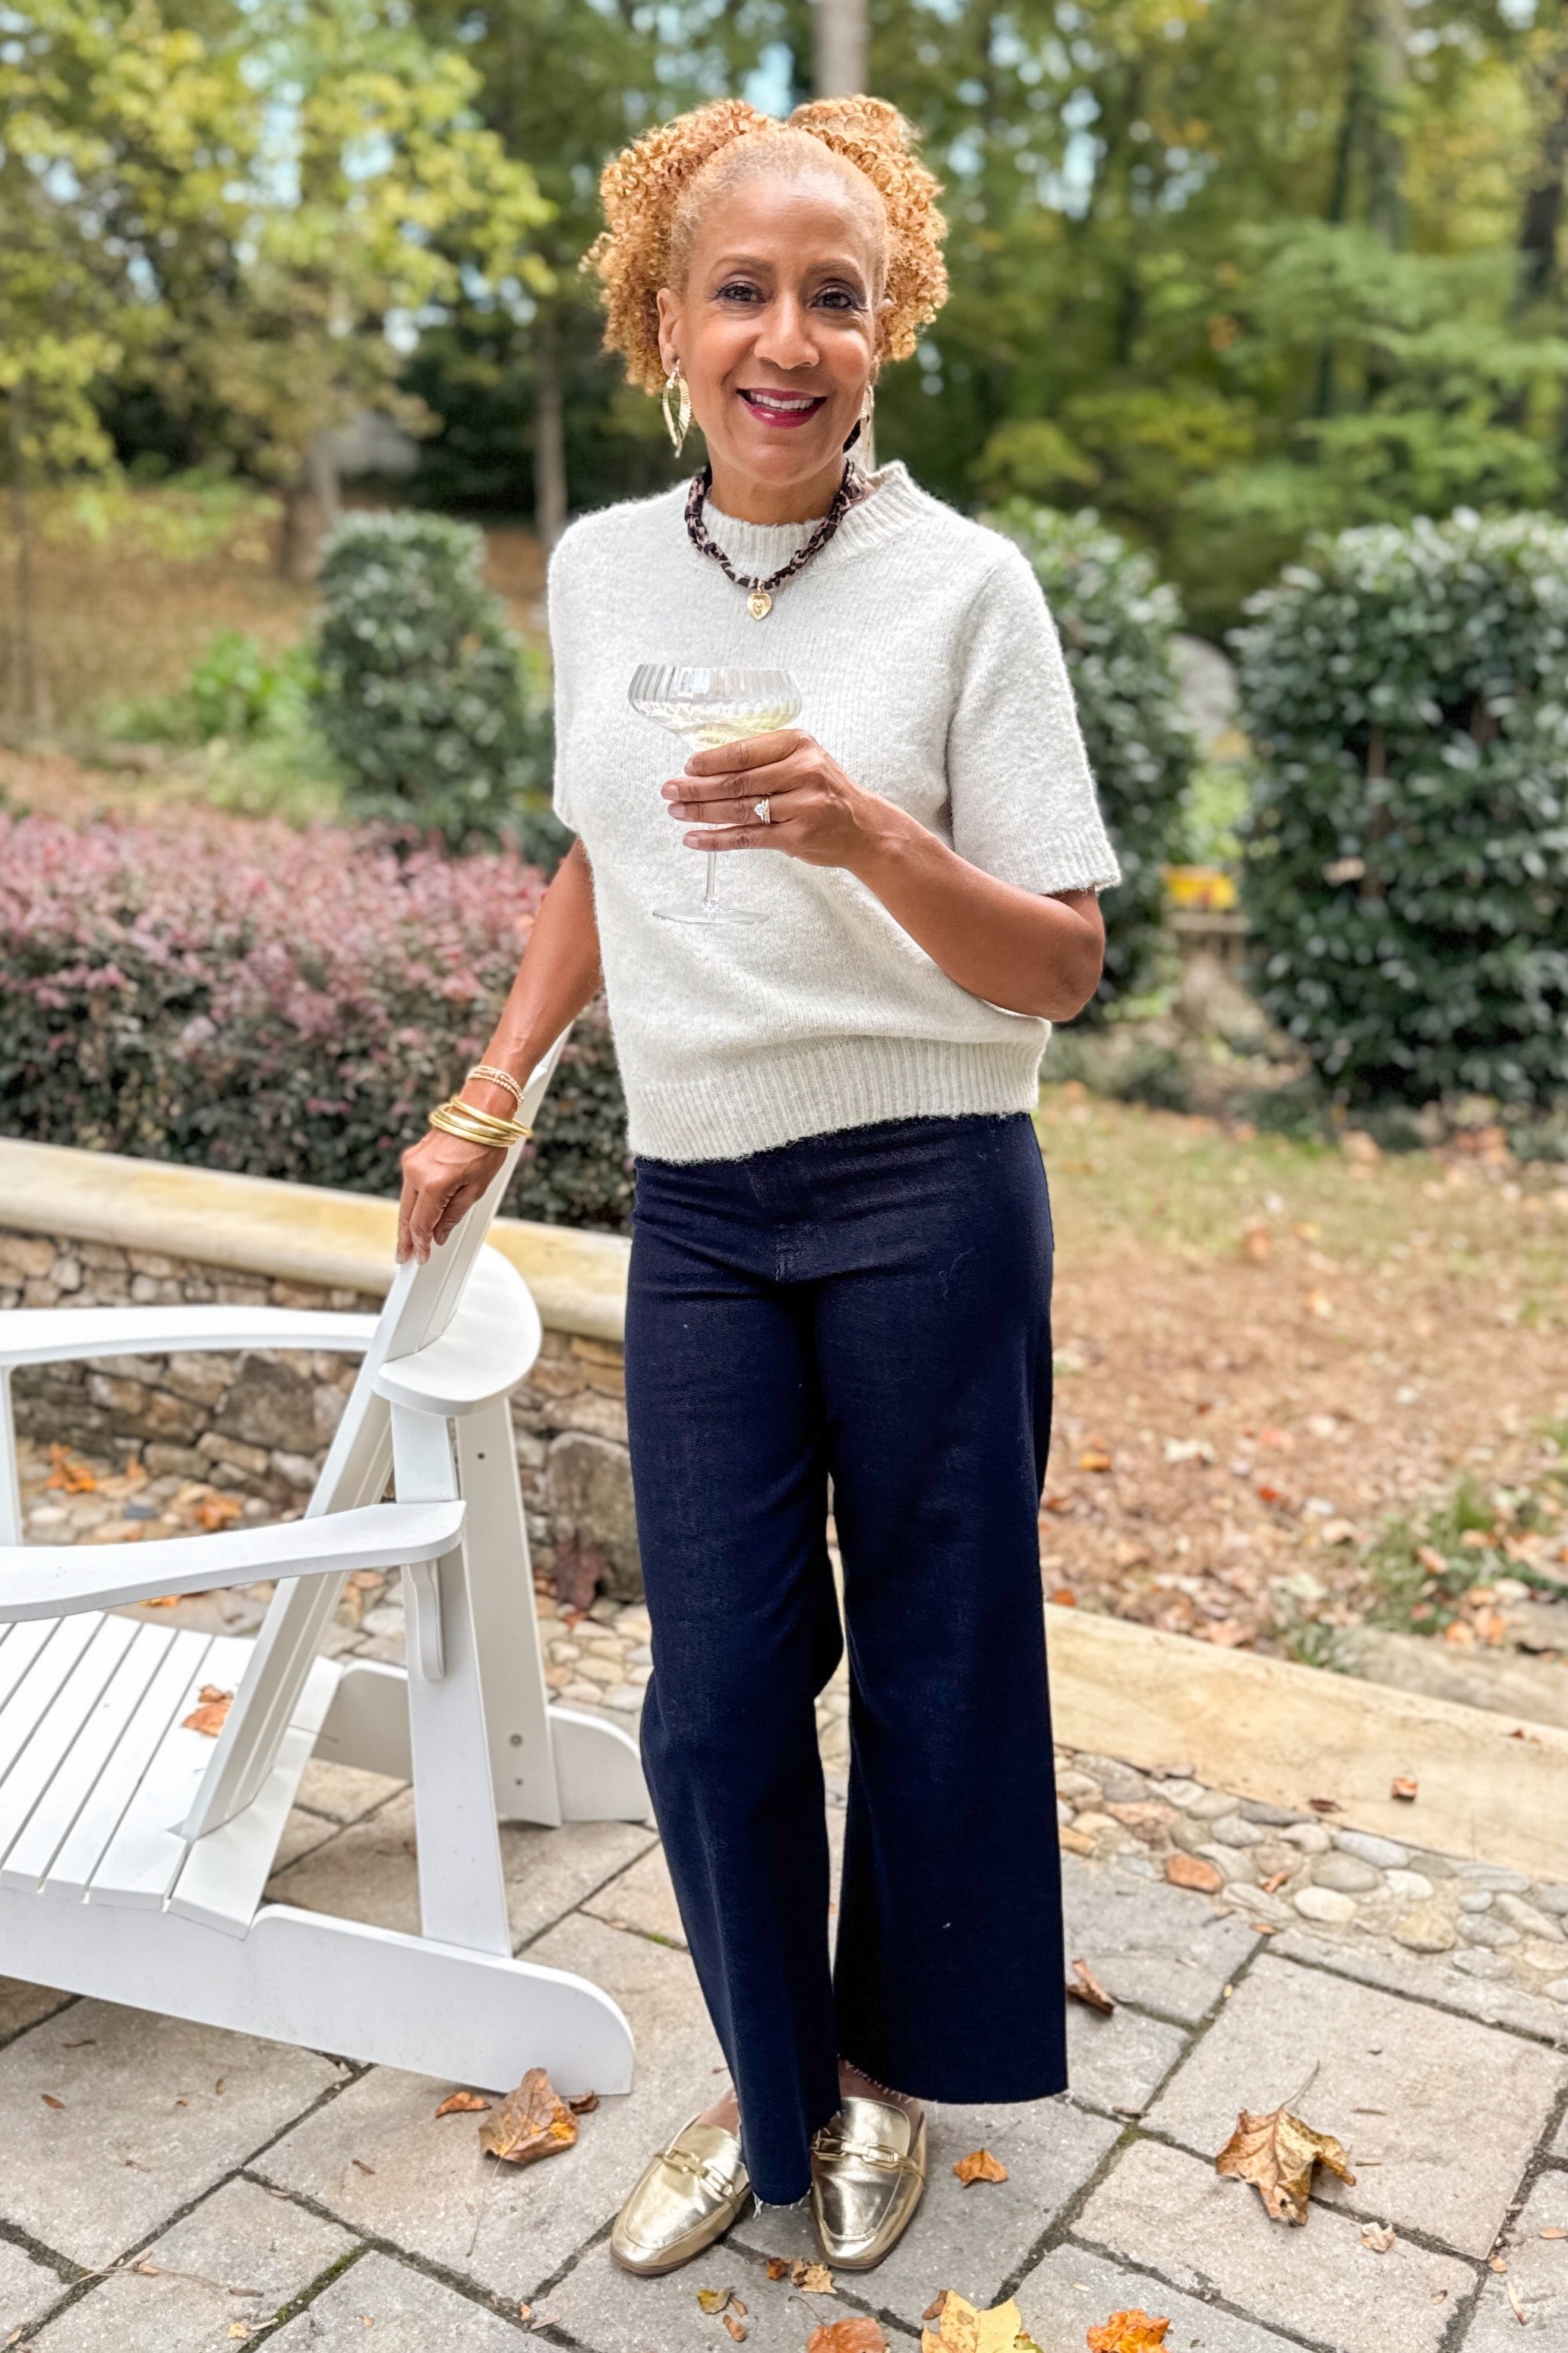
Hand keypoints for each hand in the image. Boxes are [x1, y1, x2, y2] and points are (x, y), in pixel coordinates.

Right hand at [397, 1128, 505, 1263]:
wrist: (479, 1113)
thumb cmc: (484, 1146)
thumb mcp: (476, 1188)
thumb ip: (453, 1215)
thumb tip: (439, 1235)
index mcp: (434, 1183)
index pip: (421, 1224)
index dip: (420, 1244)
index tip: (422, 1258)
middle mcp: (416, 1172)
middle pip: (406, 1215)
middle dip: (406, 1238)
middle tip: (404, 1257)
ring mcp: (411, 1163)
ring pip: (405, 1201)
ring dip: (407, 1222)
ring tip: (408, 1242)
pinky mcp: (412, 1156)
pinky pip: (409, 1187)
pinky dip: (411, 1204)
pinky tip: (415, 1216)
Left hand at [661, 729, 899, 872]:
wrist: (864, 828)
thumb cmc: (826, 793)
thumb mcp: (804, 761)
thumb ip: (765, 760)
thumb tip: (709, 766)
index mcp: (798, 745)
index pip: (744, 751)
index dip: (710, 760)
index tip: (687, 766)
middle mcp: (801, 772)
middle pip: (736, 781)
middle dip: (696, 787)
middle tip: (669, 789)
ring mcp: (800, 806)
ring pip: (739, 809)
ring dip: (701, 812)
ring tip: (676, 812)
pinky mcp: (795, 836)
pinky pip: (747, 837)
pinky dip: (717, 839)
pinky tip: (695, 839)